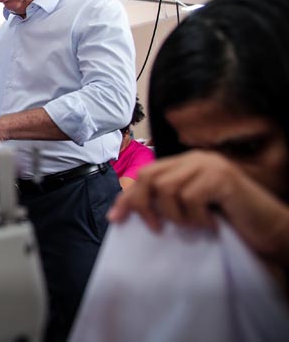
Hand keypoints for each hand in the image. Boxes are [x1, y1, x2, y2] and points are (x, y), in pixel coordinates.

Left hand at [108, 150, 288, 263]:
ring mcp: (209, 165)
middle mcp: (195, 159)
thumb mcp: (190, 209)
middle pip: (149, 177)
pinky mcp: (222, 178)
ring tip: (195, 225)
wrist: (272, 229)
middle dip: (143, 205)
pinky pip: (190, 198)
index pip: (145, 174)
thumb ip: (165, 201)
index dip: (128, 196)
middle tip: (155, 228)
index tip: (115, 217)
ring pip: (167, 189)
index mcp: (185, 163)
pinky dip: (196, 218)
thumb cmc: (230, 222)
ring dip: (176, 215)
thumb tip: (124, 209)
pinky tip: (211, 224)